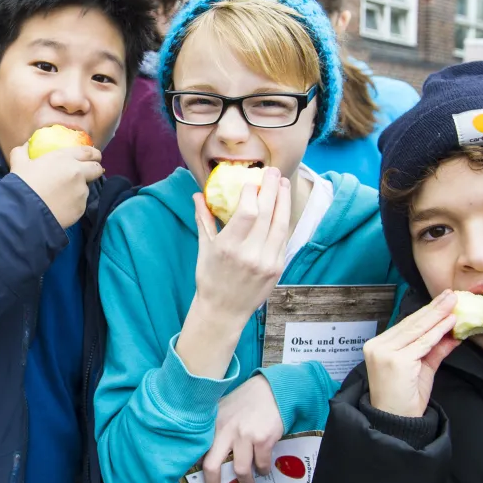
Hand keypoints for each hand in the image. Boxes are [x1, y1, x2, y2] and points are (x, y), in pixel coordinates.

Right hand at [9, 143, 102, 228]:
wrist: (24, 212)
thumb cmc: (22, 184)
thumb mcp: (19, 163)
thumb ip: (23, 151)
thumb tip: (26, 145)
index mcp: (65, 158)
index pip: (88, 151)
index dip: (93, 154)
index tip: (94, 156)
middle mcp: (78, 173)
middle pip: (96, 168)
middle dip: (95, 168)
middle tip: (89, 172)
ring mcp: (81, 191)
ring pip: (87, 188)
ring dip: (79, 189)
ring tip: (63, 195)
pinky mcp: (81, 208)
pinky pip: (80, 204)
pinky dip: (73, 204)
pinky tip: (61, 206)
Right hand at [191, 167, 291, 323]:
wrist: (223, 311)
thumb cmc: (210, 277)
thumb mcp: (204, 248)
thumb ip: (204, 219)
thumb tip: (198, 194)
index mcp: (228, 247)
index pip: (247, 213)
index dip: (252, 193)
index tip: (252, 179)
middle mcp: (250, 254)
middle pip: (267, 214)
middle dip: (272, 189)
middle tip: (273, 172)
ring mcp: (266, 262)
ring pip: (280, 225)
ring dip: (284, 201)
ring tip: (283, 184)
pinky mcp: (277, 269)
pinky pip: (283, 238)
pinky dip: (284, 220)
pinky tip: (283, 208)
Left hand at [202, 374, 283, 482]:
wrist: (270, 390)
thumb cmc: (244, 402)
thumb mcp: (222, 410)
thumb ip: (215, 429)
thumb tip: (205, 454)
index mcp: (213, 424)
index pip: (198, 450)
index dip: (195, 467)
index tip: (197, 479)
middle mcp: (225, 430)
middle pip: (212, 465)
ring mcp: (244, 435)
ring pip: (240, 470)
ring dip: (245, 482)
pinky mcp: (263, 439)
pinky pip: (261, 464)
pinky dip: (262, 470)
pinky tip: (263, 469)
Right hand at [364, 290, 459, 417]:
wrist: (395, 423)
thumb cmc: (405, 399)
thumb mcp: (422, 370)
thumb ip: (434, 350)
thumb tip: (452, 333)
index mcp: (379, 346)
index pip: (407, 325)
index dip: (427, 312)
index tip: (443, 301)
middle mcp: (378, 346)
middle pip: (411, 324)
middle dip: (434, 309)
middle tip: (451, 295)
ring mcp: (385, 353)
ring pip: (417, 330)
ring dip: (438, 316)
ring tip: (453, 304)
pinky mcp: (396, 361)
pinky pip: (422, 344)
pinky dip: (438, 332)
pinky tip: (449, 322)